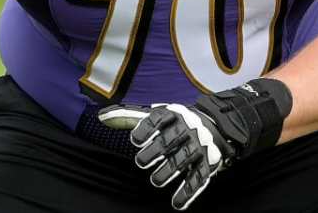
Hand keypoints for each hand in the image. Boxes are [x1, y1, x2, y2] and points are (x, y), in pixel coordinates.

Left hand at [99, 79, 291, 209]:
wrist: (216, 126)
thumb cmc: (176, 123)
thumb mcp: (157, 116)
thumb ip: (129, 117)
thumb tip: (101, 117)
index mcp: (174, 114)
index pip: (159, 119)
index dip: (147, 129)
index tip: (136, 140)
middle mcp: (188, 128)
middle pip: (170, 140)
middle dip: (155, 152)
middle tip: (142, 162)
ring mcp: (199, 146)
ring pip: (183, 160)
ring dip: (169, 171)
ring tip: (156, 181)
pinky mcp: (208, 164)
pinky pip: (199, 179)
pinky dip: (188, 192)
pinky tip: (176, 203)